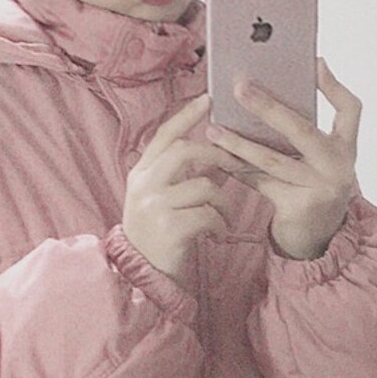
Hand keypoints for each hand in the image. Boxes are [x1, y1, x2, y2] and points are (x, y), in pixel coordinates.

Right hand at [122, 95, 240, 288]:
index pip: (164, 135)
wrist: (142, 278)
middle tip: (236, 165)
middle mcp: (143, 185)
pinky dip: (220, 223)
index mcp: (140, 174)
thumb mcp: (161, 201)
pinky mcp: (169, 229)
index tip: (208, 99)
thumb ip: (181, 178)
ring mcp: (154, 206)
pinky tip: (216, 234)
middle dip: (216, 156)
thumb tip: (216, 157)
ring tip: (221, 217)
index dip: (187, 116)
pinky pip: (208, 214)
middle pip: (185, 151)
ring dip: (222, 200)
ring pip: (203, 185)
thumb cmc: (159, 237)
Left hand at [207, 58, 359, 259]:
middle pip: (302, 129)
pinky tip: (218, 157)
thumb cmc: (313, 190)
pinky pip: (261, 181)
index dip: (333, 86)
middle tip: (239, 87)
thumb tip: (271, 92)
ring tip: (214, 128)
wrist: (317, 238)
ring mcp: (321, 188)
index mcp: (345, 148)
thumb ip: (305, 133)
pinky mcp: (299, 206)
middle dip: (268, 106)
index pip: (350, 109)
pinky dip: (238, 169)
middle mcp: (339, 166)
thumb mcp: (319, 160)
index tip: (314, 63)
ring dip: (239, 142)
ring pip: (273, 159)